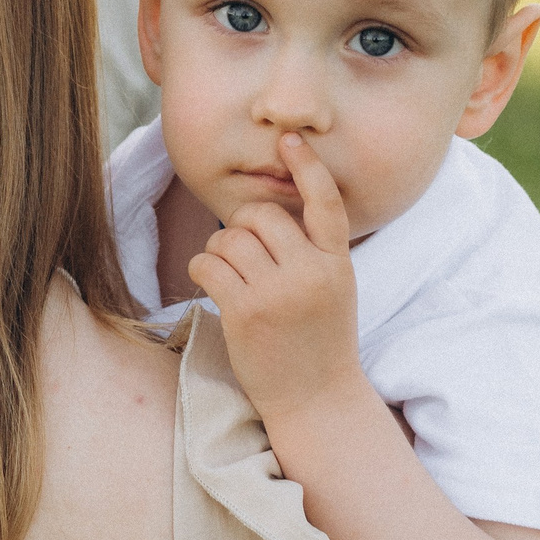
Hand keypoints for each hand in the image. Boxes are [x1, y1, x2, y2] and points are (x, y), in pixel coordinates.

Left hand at [187, 134, 366, 417]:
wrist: (317, 400)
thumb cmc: (319, 342)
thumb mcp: (334, 290)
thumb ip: (311, 252)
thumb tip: (264, 216)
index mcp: (337, 262)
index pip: (325, 202)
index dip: (307, 166)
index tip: (289, 138)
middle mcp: (311, 272)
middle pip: (261, 215)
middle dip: (243, 226)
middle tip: (243, 254)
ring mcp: (278, 292)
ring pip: (230, 238)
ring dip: (220, 250)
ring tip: (229, 275)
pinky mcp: (245, 311)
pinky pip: (209, 264)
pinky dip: (202, 269)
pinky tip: (211, 285)